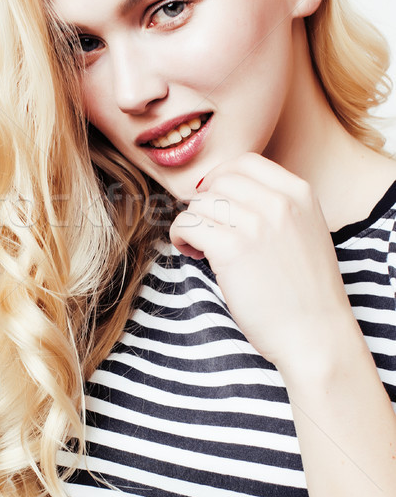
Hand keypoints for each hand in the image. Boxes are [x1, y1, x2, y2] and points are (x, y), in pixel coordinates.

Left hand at [169, 152, 353, 370]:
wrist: (315, 334)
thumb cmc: (305, 289)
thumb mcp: (304, 230)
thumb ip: (274, 205)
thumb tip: (223, 192)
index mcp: (299, 192)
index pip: (244, 162)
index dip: (219, 178)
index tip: (212, 198)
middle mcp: (279, 202)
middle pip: (218, 182)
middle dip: (204, 203)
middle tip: (205, 228)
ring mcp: (256, 225)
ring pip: (200, 203)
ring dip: (190, 221)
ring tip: (198, 245)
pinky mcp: (232, 250)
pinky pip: (188, 225)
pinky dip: (181, 236)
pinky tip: (191, 252)